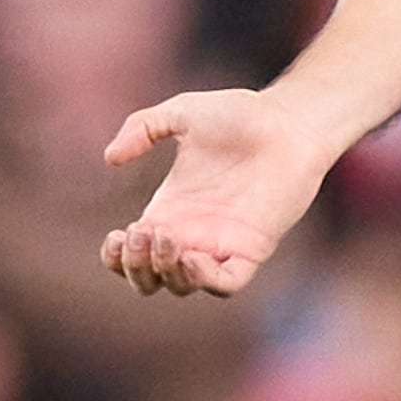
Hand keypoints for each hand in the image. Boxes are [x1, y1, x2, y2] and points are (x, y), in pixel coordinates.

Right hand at [99, 89, 329, 297]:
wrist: (290, 122)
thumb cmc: (241, 115)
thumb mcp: (181, 113)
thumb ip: (142, 127)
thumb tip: (110, 159)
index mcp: (170, 209)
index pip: (131, 254)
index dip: (116, 257)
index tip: (117, 235)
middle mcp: (191, 234)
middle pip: (149, 279)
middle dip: (135, 267)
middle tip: (140, 234)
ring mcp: (221, 245)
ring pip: (181, 286)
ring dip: (165, 273)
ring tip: (165, 239)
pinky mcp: (252, 249)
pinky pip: (225, 285)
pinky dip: (205, 281)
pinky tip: (192, 258)